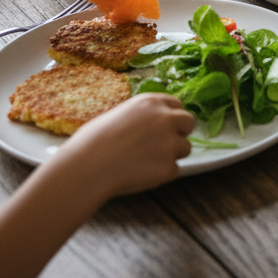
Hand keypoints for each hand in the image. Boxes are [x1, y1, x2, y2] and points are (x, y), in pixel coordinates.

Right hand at [56, 93, 196, 197]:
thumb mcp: (120, 114)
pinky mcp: (168, 167)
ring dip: (171, 155)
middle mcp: (166, 119)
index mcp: (151, 102)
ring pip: (185, 148)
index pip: (177, 105)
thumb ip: (143, 117)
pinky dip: (161, 175)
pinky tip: (140, 174)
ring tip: (144, 161)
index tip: (165, 127)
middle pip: (189, 123)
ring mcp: (170, 143)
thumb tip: (151, 124)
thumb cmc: (93, 141)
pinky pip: (173, 171)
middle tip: (163, 145)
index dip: (171, 117)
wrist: (87, 167)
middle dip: (180, 133)